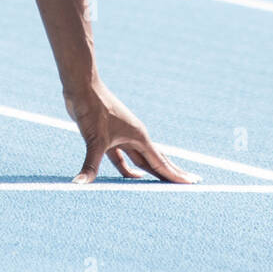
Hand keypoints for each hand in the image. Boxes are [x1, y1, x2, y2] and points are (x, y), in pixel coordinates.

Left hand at [64, 81, 199, 183]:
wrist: (82, 87)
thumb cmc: (92, 109)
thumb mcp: (93, 140)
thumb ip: (90, 165)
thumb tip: (79, 184)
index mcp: (138, 137)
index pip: (160, 162)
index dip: (175, 175)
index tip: (192, 183)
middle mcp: (134, 137)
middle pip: (157, 160)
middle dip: (171, 173)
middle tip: (191, 182)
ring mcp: (122, 136)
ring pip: (140, 159)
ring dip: (151, 171)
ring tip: (163, 184)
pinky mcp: (108, 135)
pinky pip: (122, 156)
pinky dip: (127, 167)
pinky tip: (134, 175)